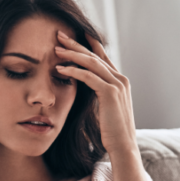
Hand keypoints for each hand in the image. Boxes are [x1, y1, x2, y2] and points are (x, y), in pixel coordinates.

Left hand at [55, 31, 136, 156]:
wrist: (123, 146)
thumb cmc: (112, 132)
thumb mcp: (105, 109)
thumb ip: (99, 95)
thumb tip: (86, 90)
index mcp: (120, 81)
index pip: (102, 57)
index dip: (89, 44)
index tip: (75, 34)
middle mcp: (121, 79)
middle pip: (95, 55)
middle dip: (76, 43)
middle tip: (59, 34)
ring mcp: (117, 85)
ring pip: (91, 62)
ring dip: (72, 54)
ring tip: (56, 49)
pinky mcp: (110, 93)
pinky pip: (88, 76)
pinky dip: (73, 71)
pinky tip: (60, 69)